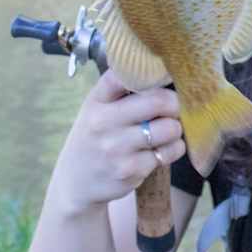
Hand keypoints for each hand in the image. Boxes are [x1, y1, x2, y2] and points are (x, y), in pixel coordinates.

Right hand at [50, 69, 185, 216]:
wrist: (76, 182)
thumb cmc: (96, 137)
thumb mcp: (97, 108)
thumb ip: (122, 89)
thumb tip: (161, 69)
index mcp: (97, 101)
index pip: (125, 75)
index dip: (151, 74)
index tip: (161, 79)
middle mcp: (104, 122)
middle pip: (159, 101)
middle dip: (175, 104)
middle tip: (173, 108)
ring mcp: (116, 148)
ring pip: (170, 128)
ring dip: (175, 129)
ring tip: (165, 131)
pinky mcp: (130, 170)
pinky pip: (169, 152)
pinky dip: (173, 149)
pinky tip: (159, 150)